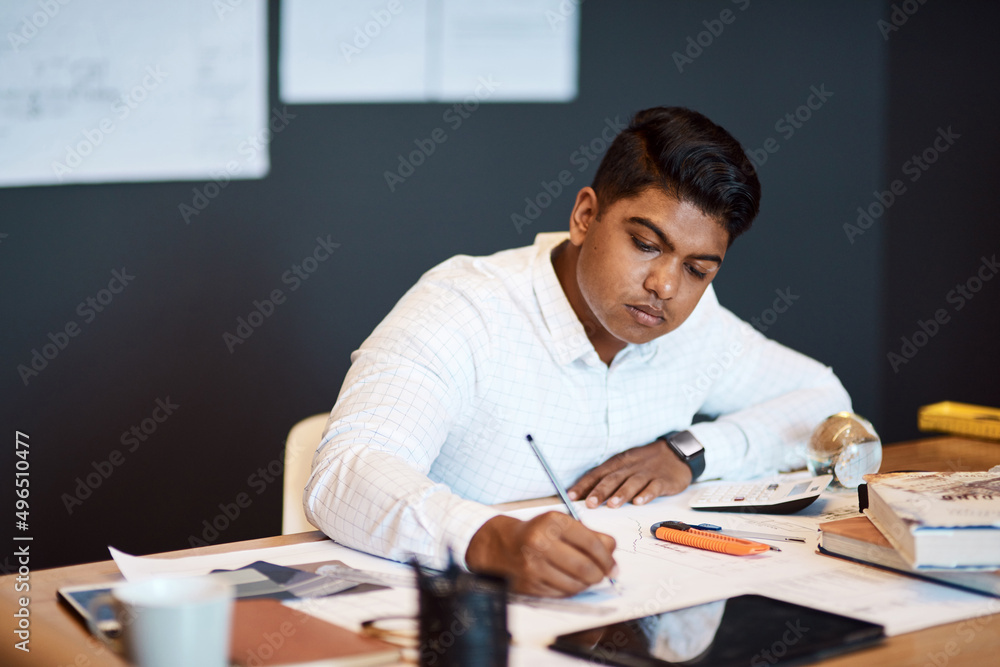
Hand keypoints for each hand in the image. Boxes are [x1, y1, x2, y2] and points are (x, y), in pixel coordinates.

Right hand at [465, 512, 616, 596]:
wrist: (500, 544)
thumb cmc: (538, 533)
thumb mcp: (561, 524)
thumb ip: (590, 535)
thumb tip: (613, 555)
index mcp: (552, 522)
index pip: (592, 543)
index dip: (608, 558)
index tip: (613, 565)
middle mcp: (541, 542)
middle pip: (585, 567)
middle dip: (600, 574)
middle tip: (605, 575)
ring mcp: (533, 565)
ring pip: (575, 584)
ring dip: (586, 584)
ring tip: (586, 578)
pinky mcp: (529, 584)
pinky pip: (561, 593)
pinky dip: (570, 590)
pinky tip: (569, 581)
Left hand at [567, 438, 692, 508]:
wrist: (676, 453)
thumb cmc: (644, 463)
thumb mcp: (625, 465)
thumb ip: (608, 479)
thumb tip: (586, 496)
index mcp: (618, 463)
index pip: (597, 473)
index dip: (584, 485)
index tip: (571, 496)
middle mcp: (630, 467)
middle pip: (613, 478)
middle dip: (600, 491)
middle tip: (590, 504)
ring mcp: (647, 473)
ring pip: (632, 482)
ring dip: (621, 494)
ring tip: (612, 505)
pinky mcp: (663, 480)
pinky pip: (654, 487)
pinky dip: (646, 494)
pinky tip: (639, 502)